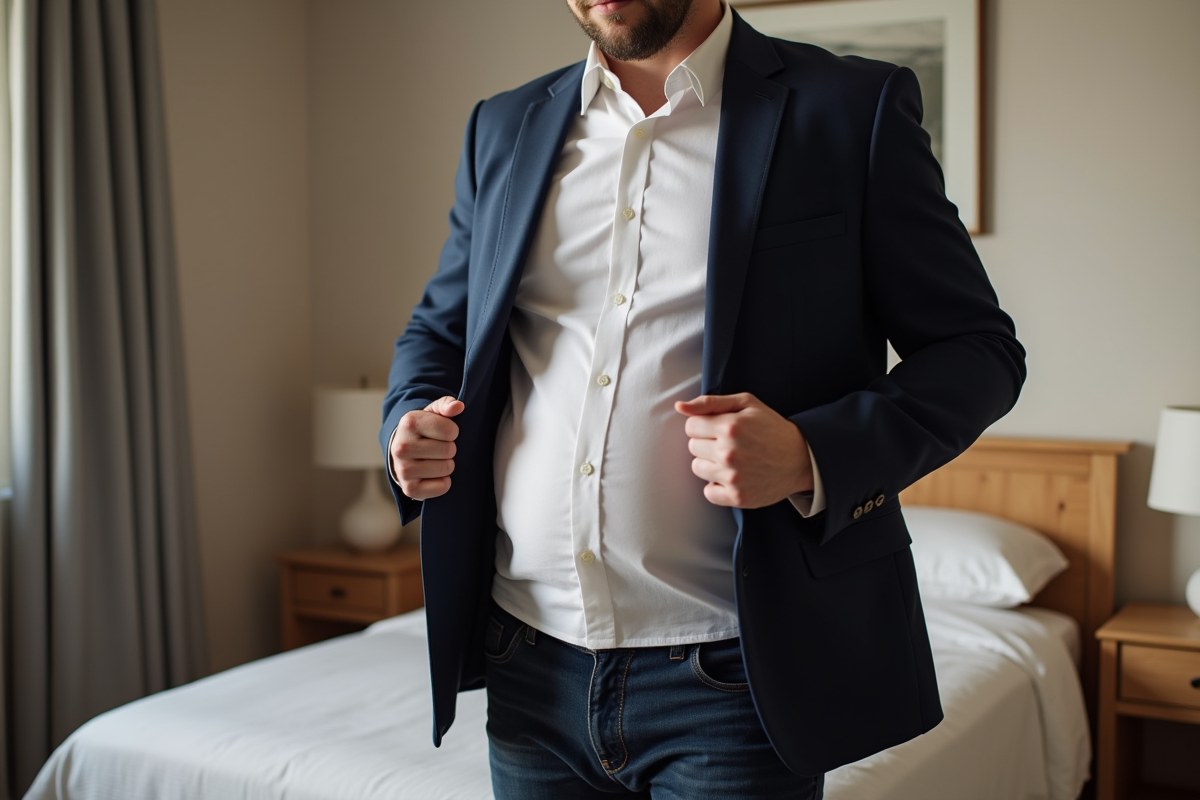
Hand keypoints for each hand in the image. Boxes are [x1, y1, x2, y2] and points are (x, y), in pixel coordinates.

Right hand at [390, 396, 462, 500]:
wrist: (402, 450)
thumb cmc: (423, 429)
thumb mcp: (433, 412)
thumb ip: (446, 405)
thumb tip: (458, 406)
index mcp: (409, 423)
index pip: (450, 431)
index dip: (452, 432)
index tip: (442, 432)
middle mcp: (402, 447)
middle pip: (449, 450)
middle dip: (449, 448)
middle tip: (438, 447)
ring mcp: (403, 470)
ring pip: (447, 468)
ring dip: (447, 464)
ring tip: (435, 459)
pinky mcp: (409, 489)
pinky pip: (442, 487)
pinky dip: (443, 482)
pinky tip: (433, 474)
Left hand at [675, 393, 812, 508]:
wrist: (801, 458)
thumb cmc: (771, 427)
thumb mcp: (746, 404)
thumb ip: (710, 402)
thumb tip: (679, 407)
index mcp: (730, 427)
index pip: (690, 426)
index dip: (703, 425)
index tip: (718, 428)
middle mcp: (729, 453)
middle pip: (692, 446)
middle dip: (706, 443)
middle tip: (729, 443)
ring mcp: (733, 477)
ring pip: (697, 468)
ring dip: (710, 463)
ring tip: (731, 459)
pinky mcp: (737, 497)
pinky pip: (708, 492)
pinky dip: (717, 486)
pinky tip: (732, 476)